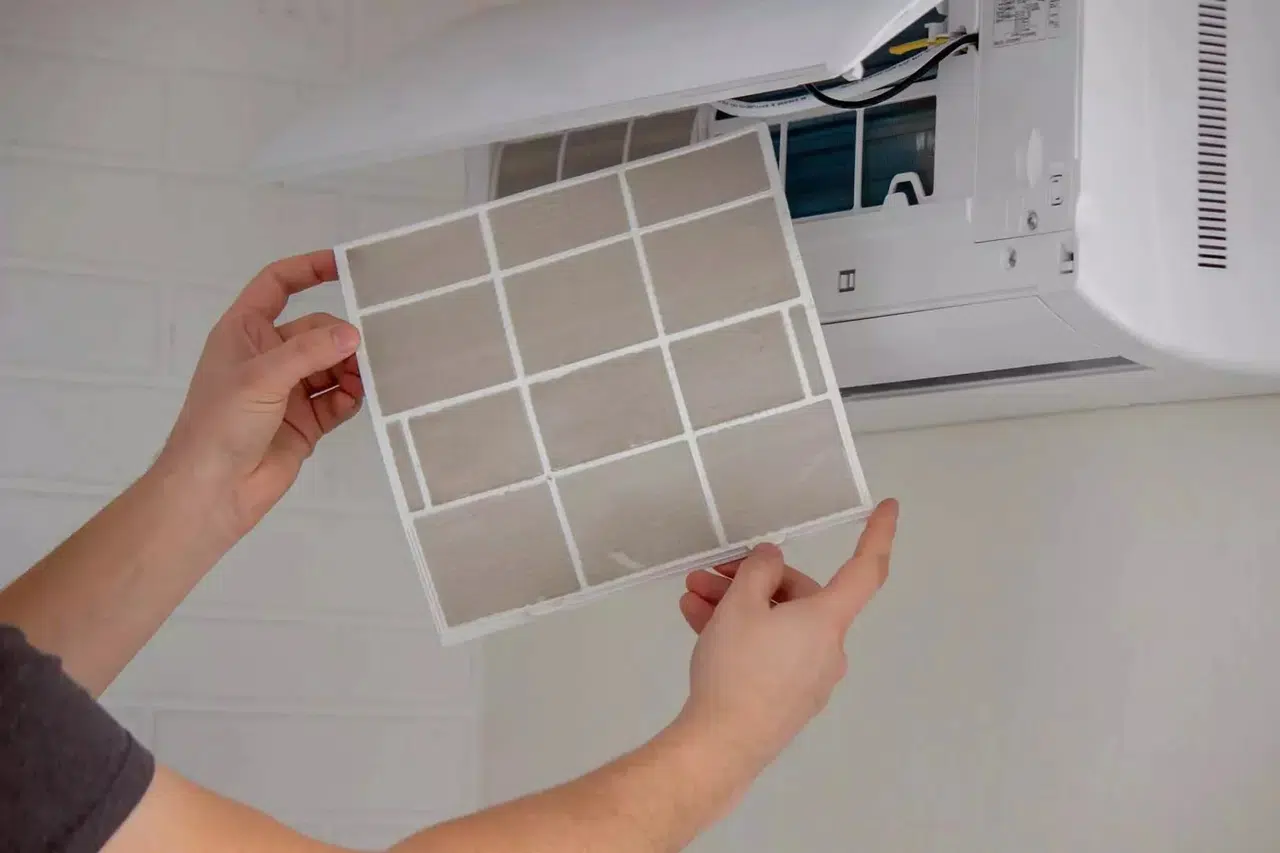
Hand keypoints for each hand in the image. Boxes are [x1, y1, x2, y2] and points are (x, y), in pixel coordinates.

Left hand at [157, 250, 364, 544]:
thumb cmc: (220, 424)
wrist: (212, 491)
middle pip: (317, 331)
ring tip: (369, 379)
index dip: (307, 269)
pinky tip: (360, 400)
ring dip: (352, 370)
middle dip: (342, 338)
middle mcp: (268, 357)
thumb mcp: (261, 377)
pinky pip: (338, 400)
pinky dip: (352, 397)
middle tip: (369, 349)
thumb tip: (354, 334)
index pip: (277, 285)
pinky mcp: (306, 421)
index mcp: (244, 332)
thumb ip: (309, 352)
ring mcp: (288, 391)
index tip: (345, 265)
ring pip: (332, 366)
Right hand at [676, 499, 898, 774]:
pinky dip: (740, 635)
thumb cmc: (737, 669)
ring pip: (776, 625)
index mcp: (828, 620)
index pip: (865, 568)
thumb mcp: (740, 605)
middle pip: (799, 597)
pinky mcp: (787, 698)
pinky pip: (768, 651)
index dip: (878, 534)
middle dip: (753, 580)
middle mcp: (828, 648)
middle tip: (712, 573)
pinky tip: (698, 624)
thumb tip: (772, 560)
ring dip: (735, 606)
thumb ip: (758, 571)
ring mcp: (809, 677)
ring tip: (692, 598)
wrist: (721, 746)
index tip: (889, 507)